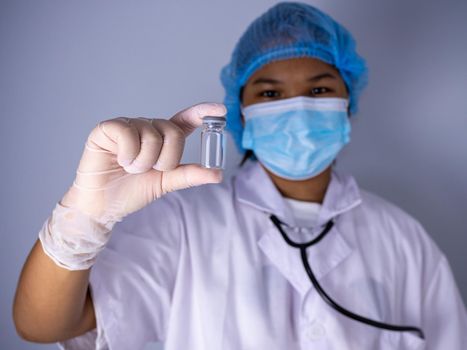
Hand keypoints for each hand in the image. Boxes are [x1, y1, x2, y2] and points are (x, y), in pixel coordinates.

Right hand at [60, 102, 226, 224]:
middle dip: (165, 160)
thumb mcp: (166, 182)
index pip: (185, 121)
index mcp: (162, 139)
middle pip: (172, 132)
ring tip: (130, 168)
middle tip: (149, 171)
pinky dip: (128, 154)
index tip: (221, 110)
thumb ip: (189, 175)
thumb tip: (218, 173)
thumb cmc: (133, 191)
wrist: (104, 205)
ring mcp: (128, 126)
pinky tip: (119, 161)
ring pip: (151, 135)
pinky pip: (128, 133)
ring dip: (143, 162)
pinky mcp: (108, 128)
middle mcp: (147, 128)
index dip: (202, 113)